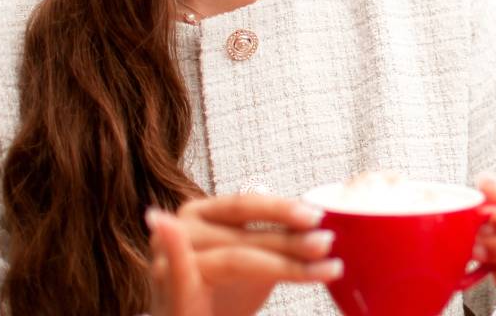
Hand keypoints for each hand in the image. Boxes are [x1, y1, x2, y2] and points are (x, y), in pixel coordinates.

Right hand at [146, 194, 341, 315]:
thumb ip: (275, 238)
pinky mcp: (169, 289)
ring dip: (284, 263)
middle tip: (327, 243)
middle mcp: (183, 228)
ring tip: (324, 266)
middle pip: (245, 233)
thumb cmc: (222, 291)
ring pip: (237, 258)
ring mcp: (169, 258)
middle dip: (292, 240)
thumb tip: (316, 221)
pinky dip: (179, 254)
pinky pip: (183, 274)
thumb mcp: (254, 260)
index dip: (282, 208)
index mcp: (201, 211)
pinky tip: (170, 228)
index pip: (245, 204)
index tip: (319, 215)